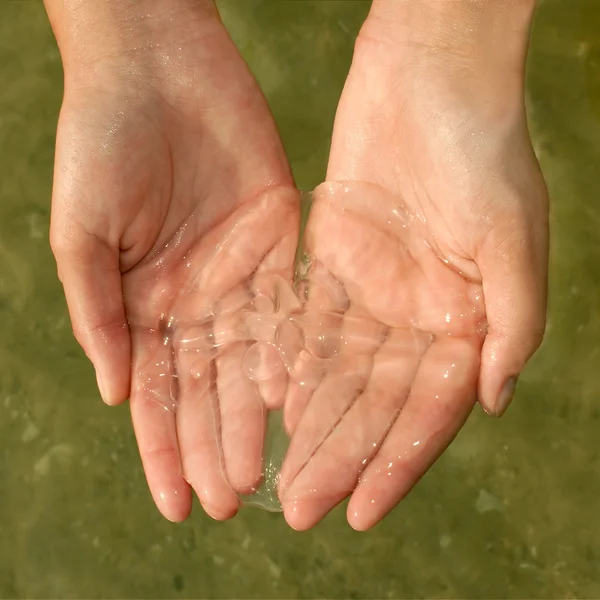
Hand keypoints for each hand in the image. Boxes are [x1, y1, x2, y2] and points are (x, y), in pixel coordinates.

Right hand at [46, 0, 297, 521]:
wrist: (156, 67)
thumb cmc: (102, 141)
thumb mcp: (83, 231)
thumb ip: (98, 311)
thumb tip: (114, 393)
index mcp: (143, 302)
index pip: (156, 393)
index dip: (165, 449)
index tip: (179, 503)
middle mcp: (194, 299)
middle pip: (208, 388)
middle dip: (216, 445)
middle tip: (231, 503)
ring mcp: (238, 274)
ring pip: (252, 360)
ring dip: (255, 418)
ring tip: (266, 472)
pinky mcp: (278, 242)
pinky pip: (290, 308)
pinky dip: (293, 354)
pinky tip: (300, 401)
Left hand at [278, 0, 548, 530]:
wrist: (428, 79)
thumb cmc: (482, 149)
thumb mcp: (512, 237)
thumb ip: (510, 323)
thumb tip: (491, 400)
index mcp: (468, 319)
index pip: (427, 410)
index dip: (394, 463)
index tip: (359, 512)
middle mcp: (420, 315)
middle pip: (374, 403)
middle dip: (339, 456)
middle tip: (300, 508)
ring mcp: (375, 291)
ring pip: (337, 374)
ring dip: (310, 424)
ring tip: (280, 473)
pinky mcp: (334, 263)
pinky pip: (309, 327)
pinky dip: (292, 366)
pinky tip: (271, 404)